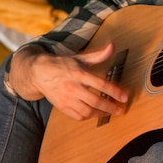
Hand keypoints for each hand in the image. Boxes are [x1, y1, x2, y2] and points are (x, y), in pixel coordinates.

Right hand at [11, 43, 128, 120]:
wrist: (38, 72)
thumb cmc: (62, 64)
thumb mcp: (80, 58)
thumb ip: (97, 55)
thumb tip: (112, 46)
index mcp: (78, 73)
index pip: (101, 84)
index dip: (114, 92)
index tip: (124, 97)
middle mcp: (72, 87)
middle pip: (95, 101)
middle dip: (110, 107)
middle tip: (120, 109)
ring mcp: (66, 98)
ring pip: (87, 111)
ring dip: (101, 113)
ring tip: (110, 112)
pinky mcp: (61, 106)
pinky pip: (77, 116)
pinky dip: (88, 117)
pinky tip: (95, 113)